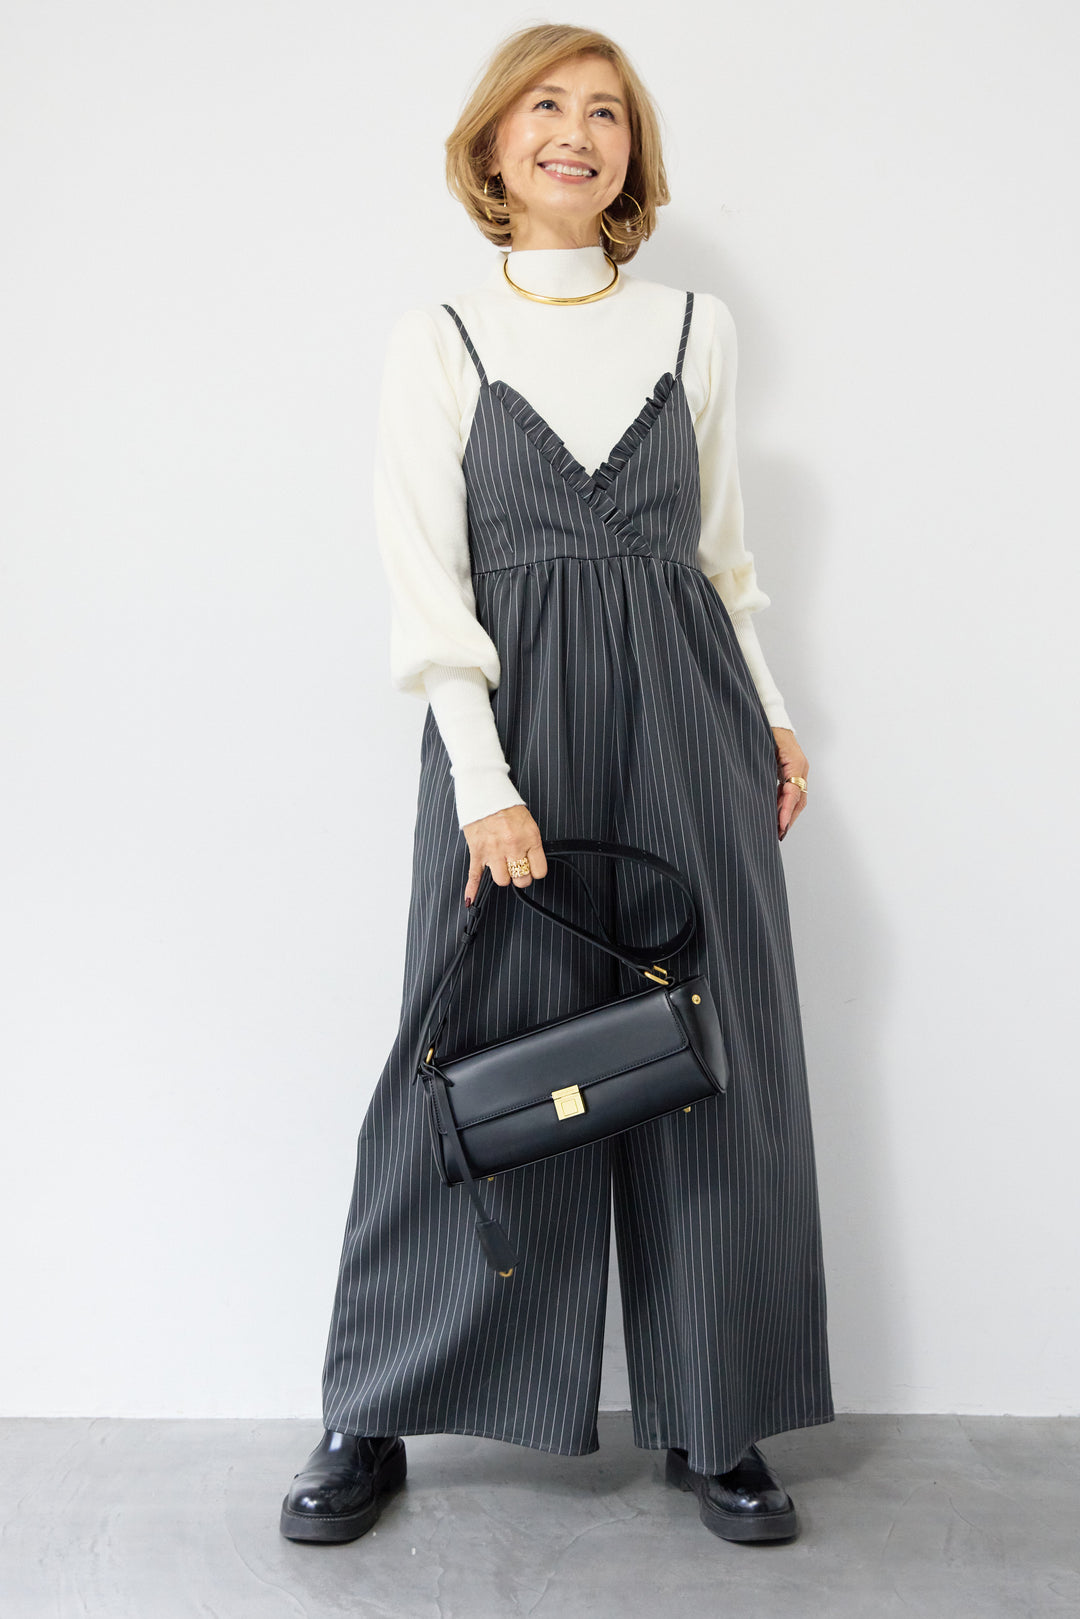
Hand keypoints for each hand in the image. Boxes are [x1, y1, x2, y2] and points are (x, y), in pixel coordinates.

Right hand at [461, 803, 548, 905]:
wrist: (485, 794)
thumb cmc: (507, 808)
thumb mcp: (528, 824)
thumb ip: (531, 844)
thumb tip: (532, 864)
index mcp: (530, 839)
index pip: (539, 871)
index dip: (536, 871)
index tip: (532, 868)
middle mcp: (513, 847)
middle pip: (521, 879)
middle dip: (520, 877)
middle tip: (517, 869)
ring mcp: (494, 851)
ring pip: (502, 880)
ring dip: (503, 877)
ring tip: (503, 868)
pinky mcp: (478, 852)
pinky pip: (475, 876)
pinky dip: (472, 889)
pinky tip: (470, 899)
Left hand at [772, 727, 808, 841]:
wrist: (773, 716)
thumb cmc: (765, 729)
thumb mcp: (762, 748)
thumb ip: (763, 769)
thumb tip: (759, 792)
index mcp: (795, 762)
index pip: (793, 792)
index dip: (786, 810)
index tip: (780, 826)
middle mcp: (801, 767)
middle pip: (799, 799)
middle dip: (789, 817)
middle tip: (779, 834)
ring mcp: (800, 769)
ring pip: (798, 797)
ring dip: (788, 813)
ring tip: (779, 829)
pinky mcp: (794, 770)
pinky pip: (793, 791)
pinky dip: (786, 804)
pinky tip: (777, 813)